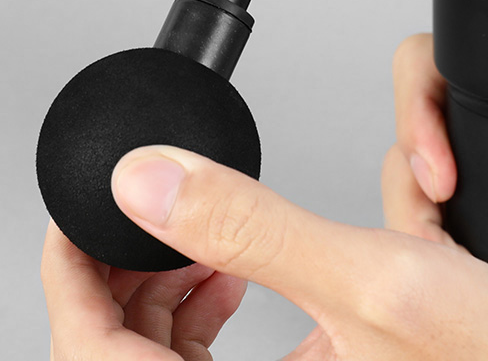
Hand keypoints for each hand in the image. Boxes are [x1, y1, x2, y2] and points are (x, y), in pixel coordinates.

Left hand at [43, 144, 487, 359]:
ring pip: (177, 344)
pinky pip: (232, 346)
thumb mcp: (376, 278)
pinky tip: (250, 270)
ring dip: (179, 282)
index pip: (92, 351)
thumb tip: (151, 179)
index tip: (91, 206)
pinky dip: (224, 299)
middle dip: (135, 266)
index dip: (77, 267)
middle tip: (158, 210)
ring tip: (202, 239)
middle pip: (129, 344)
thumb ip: (254, 226)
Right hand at [385, 34, 487, 301]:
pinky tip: (461, 285)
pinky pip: (464, 245)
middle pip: (420, 139)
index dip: (418, 108)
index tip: (438, 166)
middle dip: (407, 183)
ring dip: (416, 226)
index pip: (444, 69)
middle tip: (427, 229)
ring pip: (428, 194)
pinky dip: (448, 265)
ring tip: (438, 263)